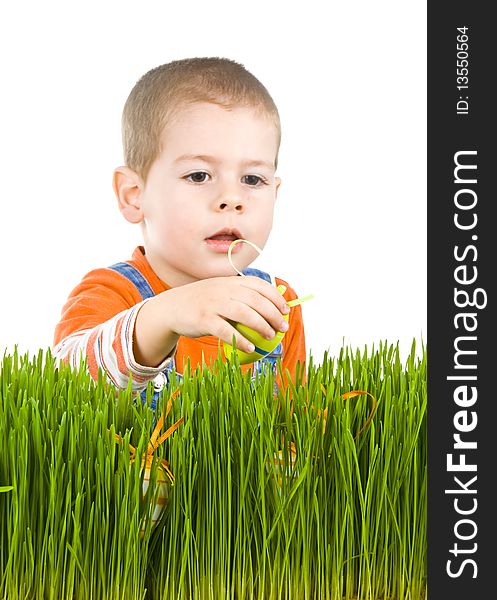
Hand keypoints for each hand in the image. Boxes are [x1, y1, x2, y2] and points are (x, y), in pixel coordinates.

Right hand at [134, 276, 289, 366]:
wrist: (172, 307)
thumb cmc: (203, 302)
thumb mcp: (221, 291)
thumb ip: (241, 295)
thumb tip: (270, 307)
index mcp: (231, 282)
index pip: (259, 285)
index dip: (276, 297)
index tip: (286, 310)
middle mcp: (223, 290)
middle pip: (255, 300)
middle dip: (273, 314)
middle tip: (282, 327)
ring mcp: (213, 304)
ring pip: (244, 314)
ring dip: (261, 326)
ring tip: (270, 337)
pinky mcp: (203, 319)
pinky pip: (226, 331)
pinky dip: (240, 340)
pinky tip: (250, 348)